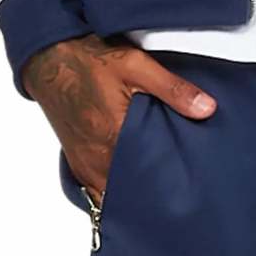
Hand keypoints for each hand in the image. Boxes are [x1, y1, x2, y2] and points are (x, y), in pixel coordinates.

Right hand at [19, 35, 215, 197]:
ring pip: (113, 196)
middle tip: (179, 197)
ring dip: (133, 197)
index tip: (188, 192)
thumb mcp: (135, 65)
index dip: (169, 188)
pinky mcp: (77, 162)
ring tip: (158, 193)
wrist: (48, 58)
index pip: (148, 181)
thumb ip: (172, 89)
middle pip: (131, 195)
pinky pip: (97, 190)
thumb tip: (207, 109)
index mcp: (114, 137)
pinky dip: (114, 191)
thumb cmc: (88, 60)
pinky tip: (132, 184)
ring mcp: (84, 163)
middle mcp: (96, 158)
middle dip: (153, 198)